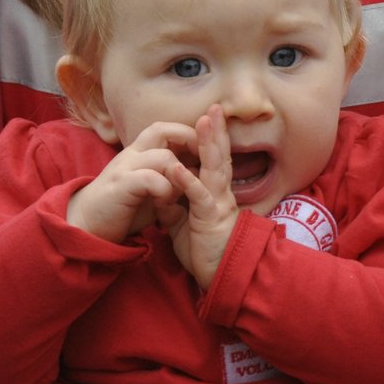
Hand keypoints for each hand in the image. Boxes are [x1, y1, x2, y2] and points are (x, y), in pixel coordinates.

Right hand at [68, 121, 197, 242]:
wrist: (85, 224)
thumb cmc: (121, 207)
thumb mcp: (150, 190)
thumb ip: (170, 180)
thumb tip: (198, 176)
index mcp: (139, 153)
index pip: (165, 128)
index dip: (188, 134)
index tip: (205, 151)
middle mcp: (131, 155)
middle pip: (162, 129)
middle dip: (188, 140)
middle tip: (202, 162)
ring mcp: (124, 168)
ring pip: (162, 155)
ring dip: (179, 175)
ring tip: (180, 195)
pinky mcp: (120, 186)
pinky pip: (149, 177)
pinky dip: (164, 189)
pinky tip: (166, 204)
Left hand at [162, 106, 239, 288]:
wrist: (221, 276)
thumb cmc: (205, 252)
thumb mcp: (184, 225)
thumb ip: (174, 208)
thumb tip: (162, 196)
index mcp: (214, 194)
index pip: (213, 161)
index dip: (212, 139)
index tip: (208, 118)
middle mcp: (219, 194)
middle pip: (218, 156)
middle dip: (215, 131)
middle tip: (215, 107)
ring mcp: (217, 204)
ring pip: (214, 168)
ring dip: (208, 144)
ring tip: (204, 121)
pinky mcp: (209, 218)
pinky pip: (198, 197)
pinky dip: (187, 180)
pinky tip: (177, 166)